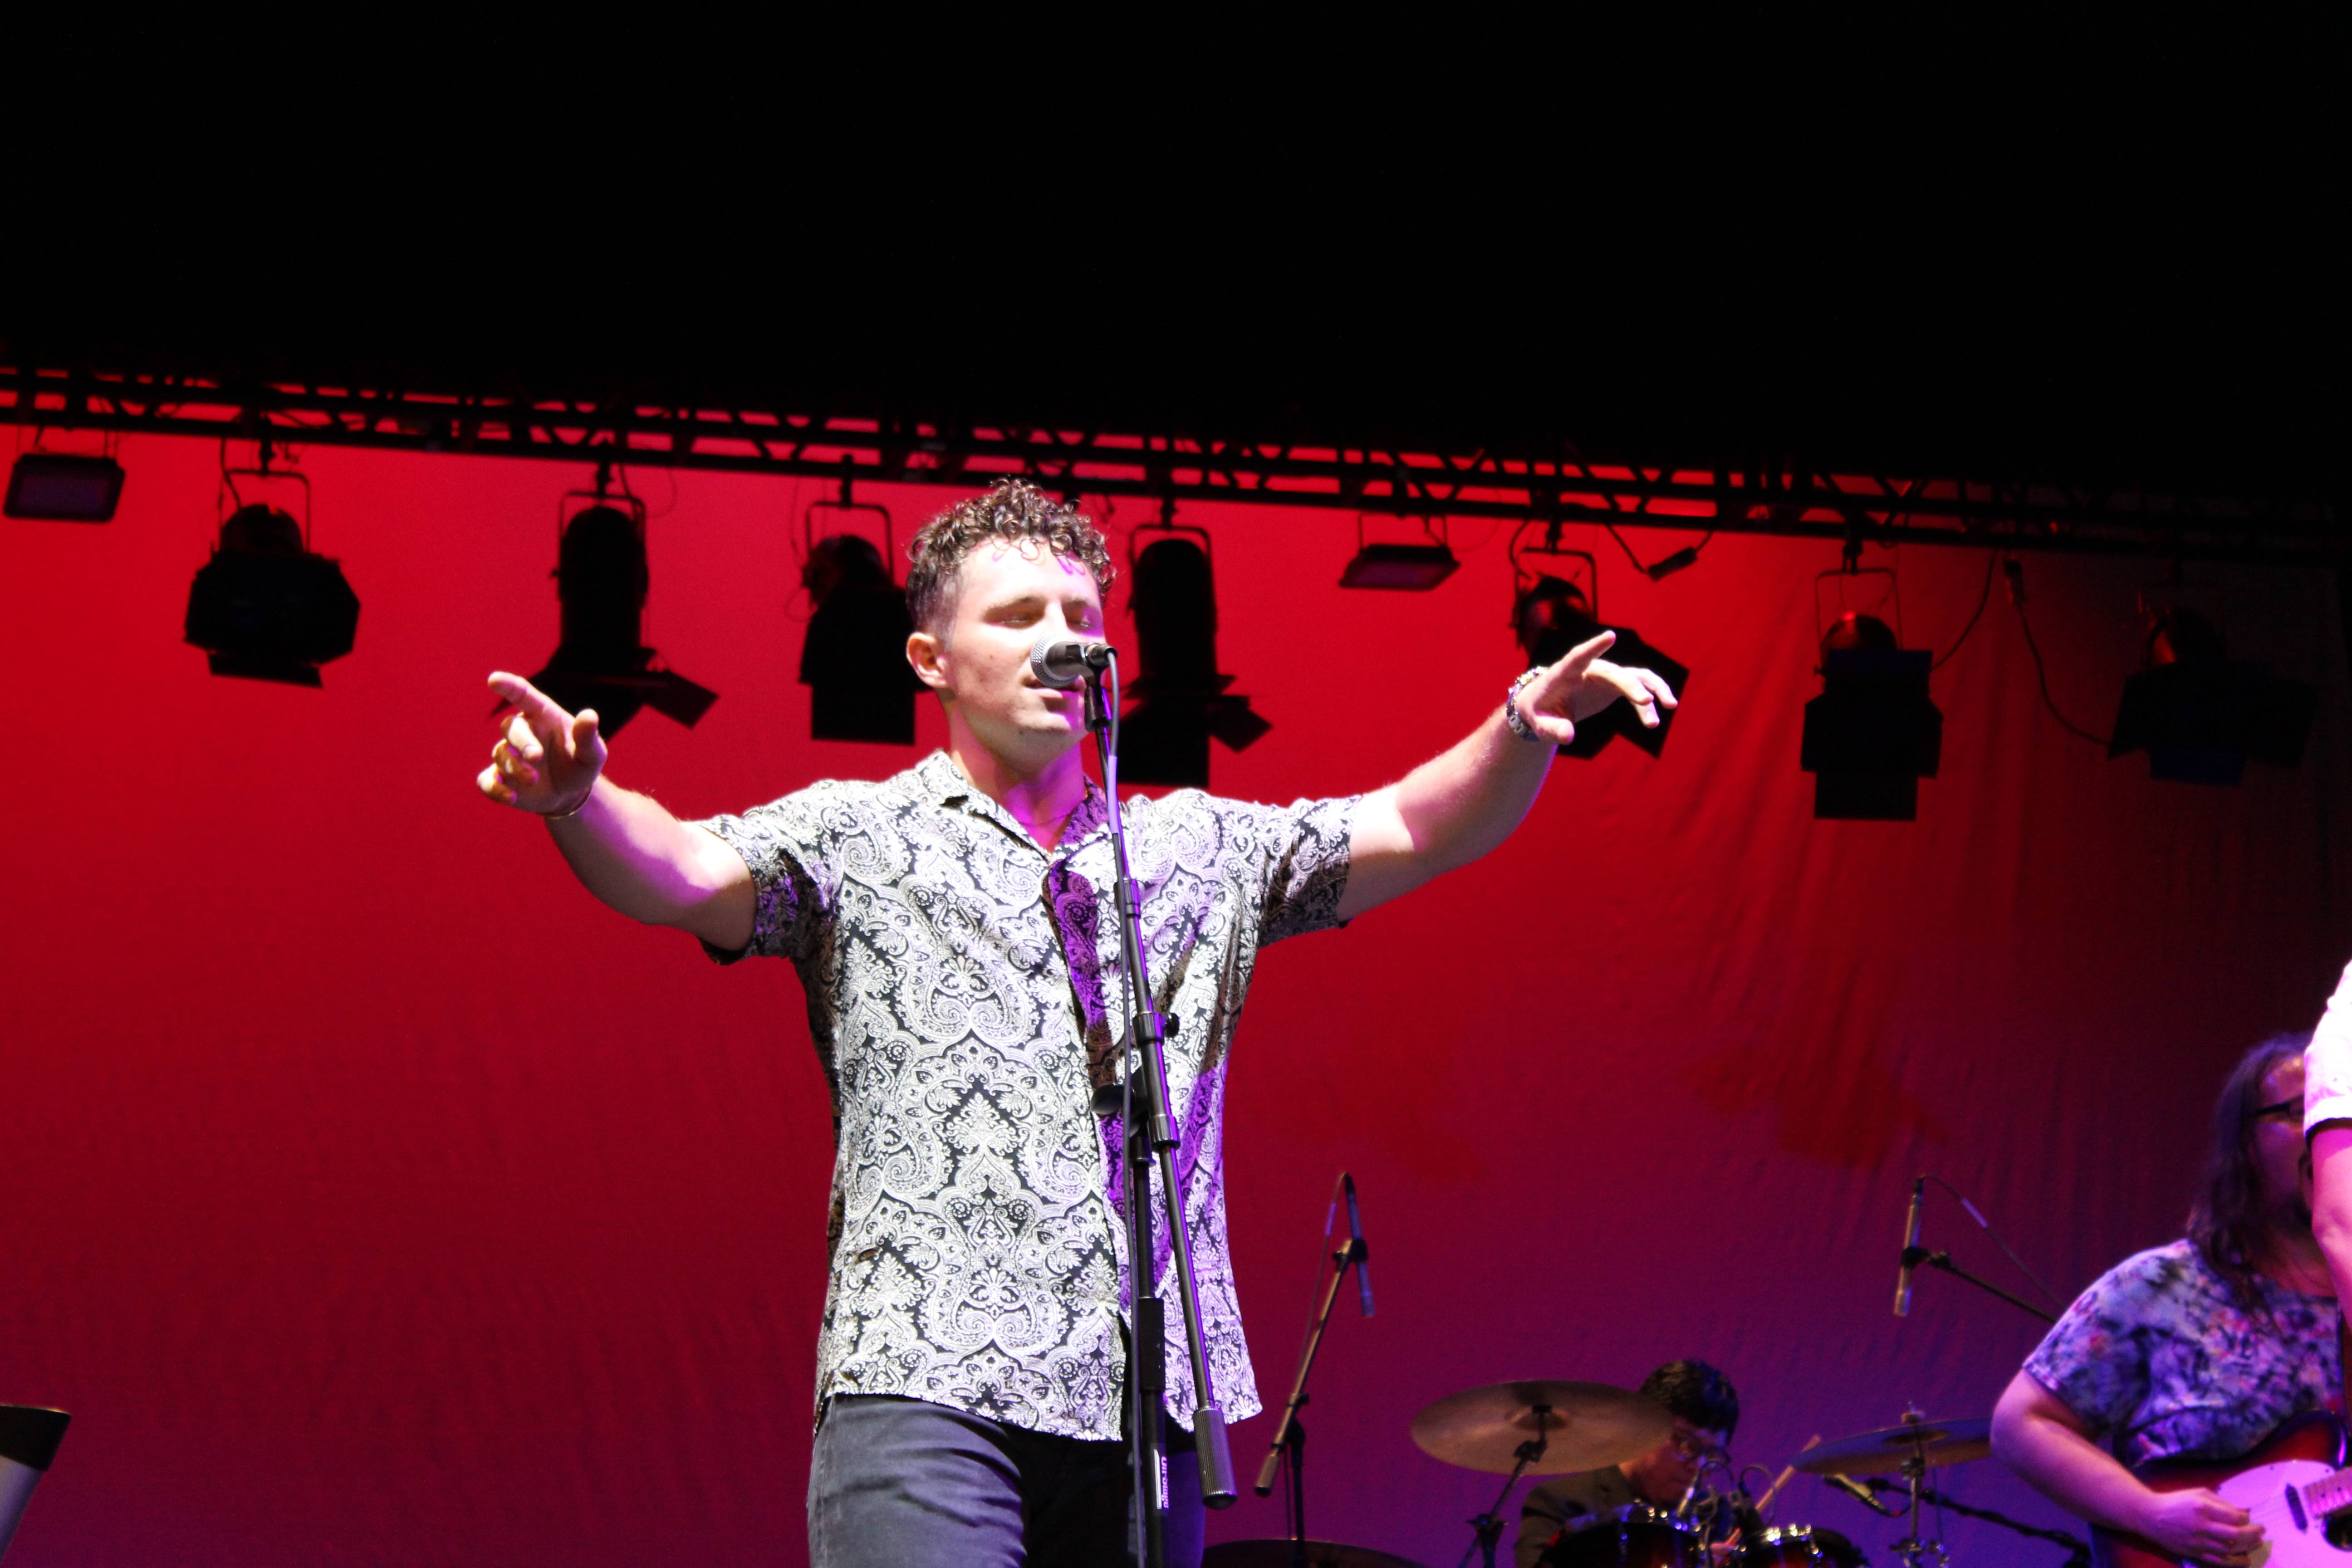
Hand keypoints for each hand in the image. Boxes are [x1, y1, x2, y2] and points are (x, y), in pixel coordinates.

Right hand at [477, 671, 606, 816]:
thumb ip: (588, 736)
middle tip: (536, 757)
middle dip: (521, 742)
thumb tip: (589, 715)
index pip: (523, 694)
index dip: (508, 686)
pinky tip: (511, 797)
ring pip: (500, 754)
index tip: (494, 680)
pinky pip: (486, 781)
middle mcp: (522, 731)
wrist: (570, 792)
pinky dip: (495, 789)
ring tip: (534, 780)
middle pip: (510, 727)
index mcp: (543, 716)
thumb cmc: (580, 764)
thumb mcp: (592, 753)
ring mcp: (507, 754)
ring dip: (515, 768)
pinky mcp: (499, 778)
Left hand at [1515, 630, 1679, 744]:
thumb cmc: (1539, 712)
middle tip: (1646, 701)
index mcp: (1564, 673)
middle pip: (1614, 673)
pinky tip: (1653, 721)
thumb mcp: (1539, 725)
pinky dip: (1647, 704)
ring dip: (1653, 688)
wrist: (1545, 706)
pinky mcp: (1615, 685)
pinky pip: (1637, 690)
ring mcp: (1605, 676)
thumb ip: (1552, 729)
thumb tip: (1568, 735)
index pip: (1578, 657)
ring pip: (1634, 676)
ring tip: (1671, 705)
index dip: (1593, 647)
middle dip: (1630, 685)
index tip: (1610, 636)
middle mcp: (1589, 670)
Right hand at [2135, 1487, 2260, 1565]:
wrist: (2150, 1516)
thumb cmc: (2176, 1502)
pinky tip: (2246, 1559)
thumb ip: (2220, 1502)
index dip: (2246, 1518)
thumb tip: (2242, 1513)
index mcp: (2201, 1507)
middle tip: (2262, 1531)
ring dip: (2248, 1547)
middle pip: (2236, 1534)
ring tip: (2257, 1542)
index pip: (2234, 1516)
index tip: (2248, 1517)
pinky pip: (2220, 1561)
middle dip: (2253, 1533)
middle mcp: (2201, 1526)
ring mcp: (2198, 1542)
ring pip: (2231, 1549)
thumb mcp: (2197, 1493)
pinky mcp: (2195, 1553)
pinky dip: (2236, 1562)